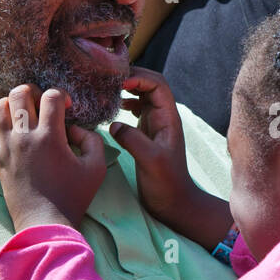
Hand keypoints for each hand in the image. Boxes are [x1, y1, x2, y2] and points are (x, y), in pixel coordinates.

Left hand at [0, 84, 108, 231]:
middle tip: (44, 106)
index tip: (67, 109)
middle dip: (35, 92)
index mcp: (50, 137)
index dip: (62, 96)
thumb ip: (93, 140)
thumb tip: (75, 128)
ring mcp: (7, 146)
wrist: (44, 223)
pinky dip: (0, 121)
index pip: (51, 95)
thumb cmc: (73, 197)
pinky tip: (14, 130)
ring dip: (13, 103)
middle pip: (20, 92)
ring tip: (26, 114)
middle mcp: (25, 137)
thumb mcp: (97, 168)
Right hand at [107, 68, 196, 218]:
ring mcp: (155, 123)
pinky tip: (112, 108)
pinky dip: (124, 102)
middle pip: (150, 84)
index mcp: (169, 118)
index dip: (139, 78)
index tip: (119, 84)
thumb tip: (114, 124)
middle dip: (131, 77)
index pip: (158, 84)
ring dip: (127, 88)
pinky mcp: (146, 132)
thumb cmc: (166, 183)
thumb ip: (134, 140)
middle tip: (108, 81)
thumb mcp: (150, 161)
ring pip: (142, 94)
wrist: (173, 202)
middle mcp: (163, 116)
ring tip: (107, 90)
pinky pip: (136, 108)